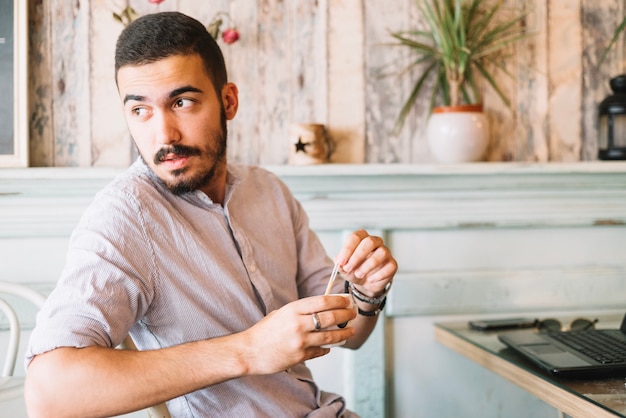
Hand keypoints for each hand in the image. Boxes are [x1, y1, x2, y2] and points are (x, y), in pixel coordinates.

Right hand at [241, 295, 355, 374]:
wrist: (249, 352)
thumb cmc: (264, 331)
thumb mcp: (281, 314)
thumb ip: (300, 312)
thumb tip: (321, 309)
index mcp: (293, 310)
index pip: (323, 301)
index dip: (338, 300)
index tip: (347, 300)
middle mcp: (298, 324)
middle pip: (330, 317)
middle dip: (345, 315)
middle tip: (352, 314)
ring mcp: (300, 341)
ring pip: (330, 336)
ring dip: (343, 333)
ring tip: (351, 331)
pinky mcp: (300, 356)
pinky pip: (320, 351)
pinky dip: (327, 348)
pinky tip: (331, 346)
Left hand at [335, 229, 396, 296]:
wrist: (365, 282)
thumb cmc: (354, 270)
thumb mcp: (344, 267)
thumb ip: (340, 263)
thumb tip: (338, 259)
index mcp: (362, 238)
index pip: (356, 236)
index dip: (348, 248)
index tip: (341, 261)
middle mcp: (375, 242)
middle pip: (369, 242)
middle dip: (357, 256)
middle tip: (348, 268)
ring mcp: (385, 252)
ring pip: (381, 253)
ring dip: (368, 265)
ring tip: (358, 274)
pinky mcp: (392, 264)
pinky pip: (390, 266)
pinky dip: (379, 274)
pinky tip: (370, 279)